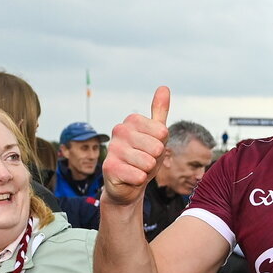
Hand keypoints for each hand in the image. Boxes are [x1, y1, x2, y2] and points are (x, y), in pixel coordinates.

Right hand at [102, 87, 169, 206]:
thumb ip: (159, 112)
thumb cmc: (144, 156)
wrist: (128, 184)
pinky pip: (138, 175)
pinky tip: (130, 178)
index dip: (161, 144)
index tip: (151, 147)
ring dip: (147, 170)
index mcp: (132, 120)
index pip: (162, 132)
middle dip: (155, 159)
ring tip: (137, 169)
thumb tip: (164, 87)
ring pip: (148, 162)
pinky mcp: (109, 167)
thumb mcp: (156, 134)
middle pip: (156, 147)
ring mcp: (113, 148)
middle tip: (145, 161)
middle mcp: (119, 130)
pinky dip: (139, 180)